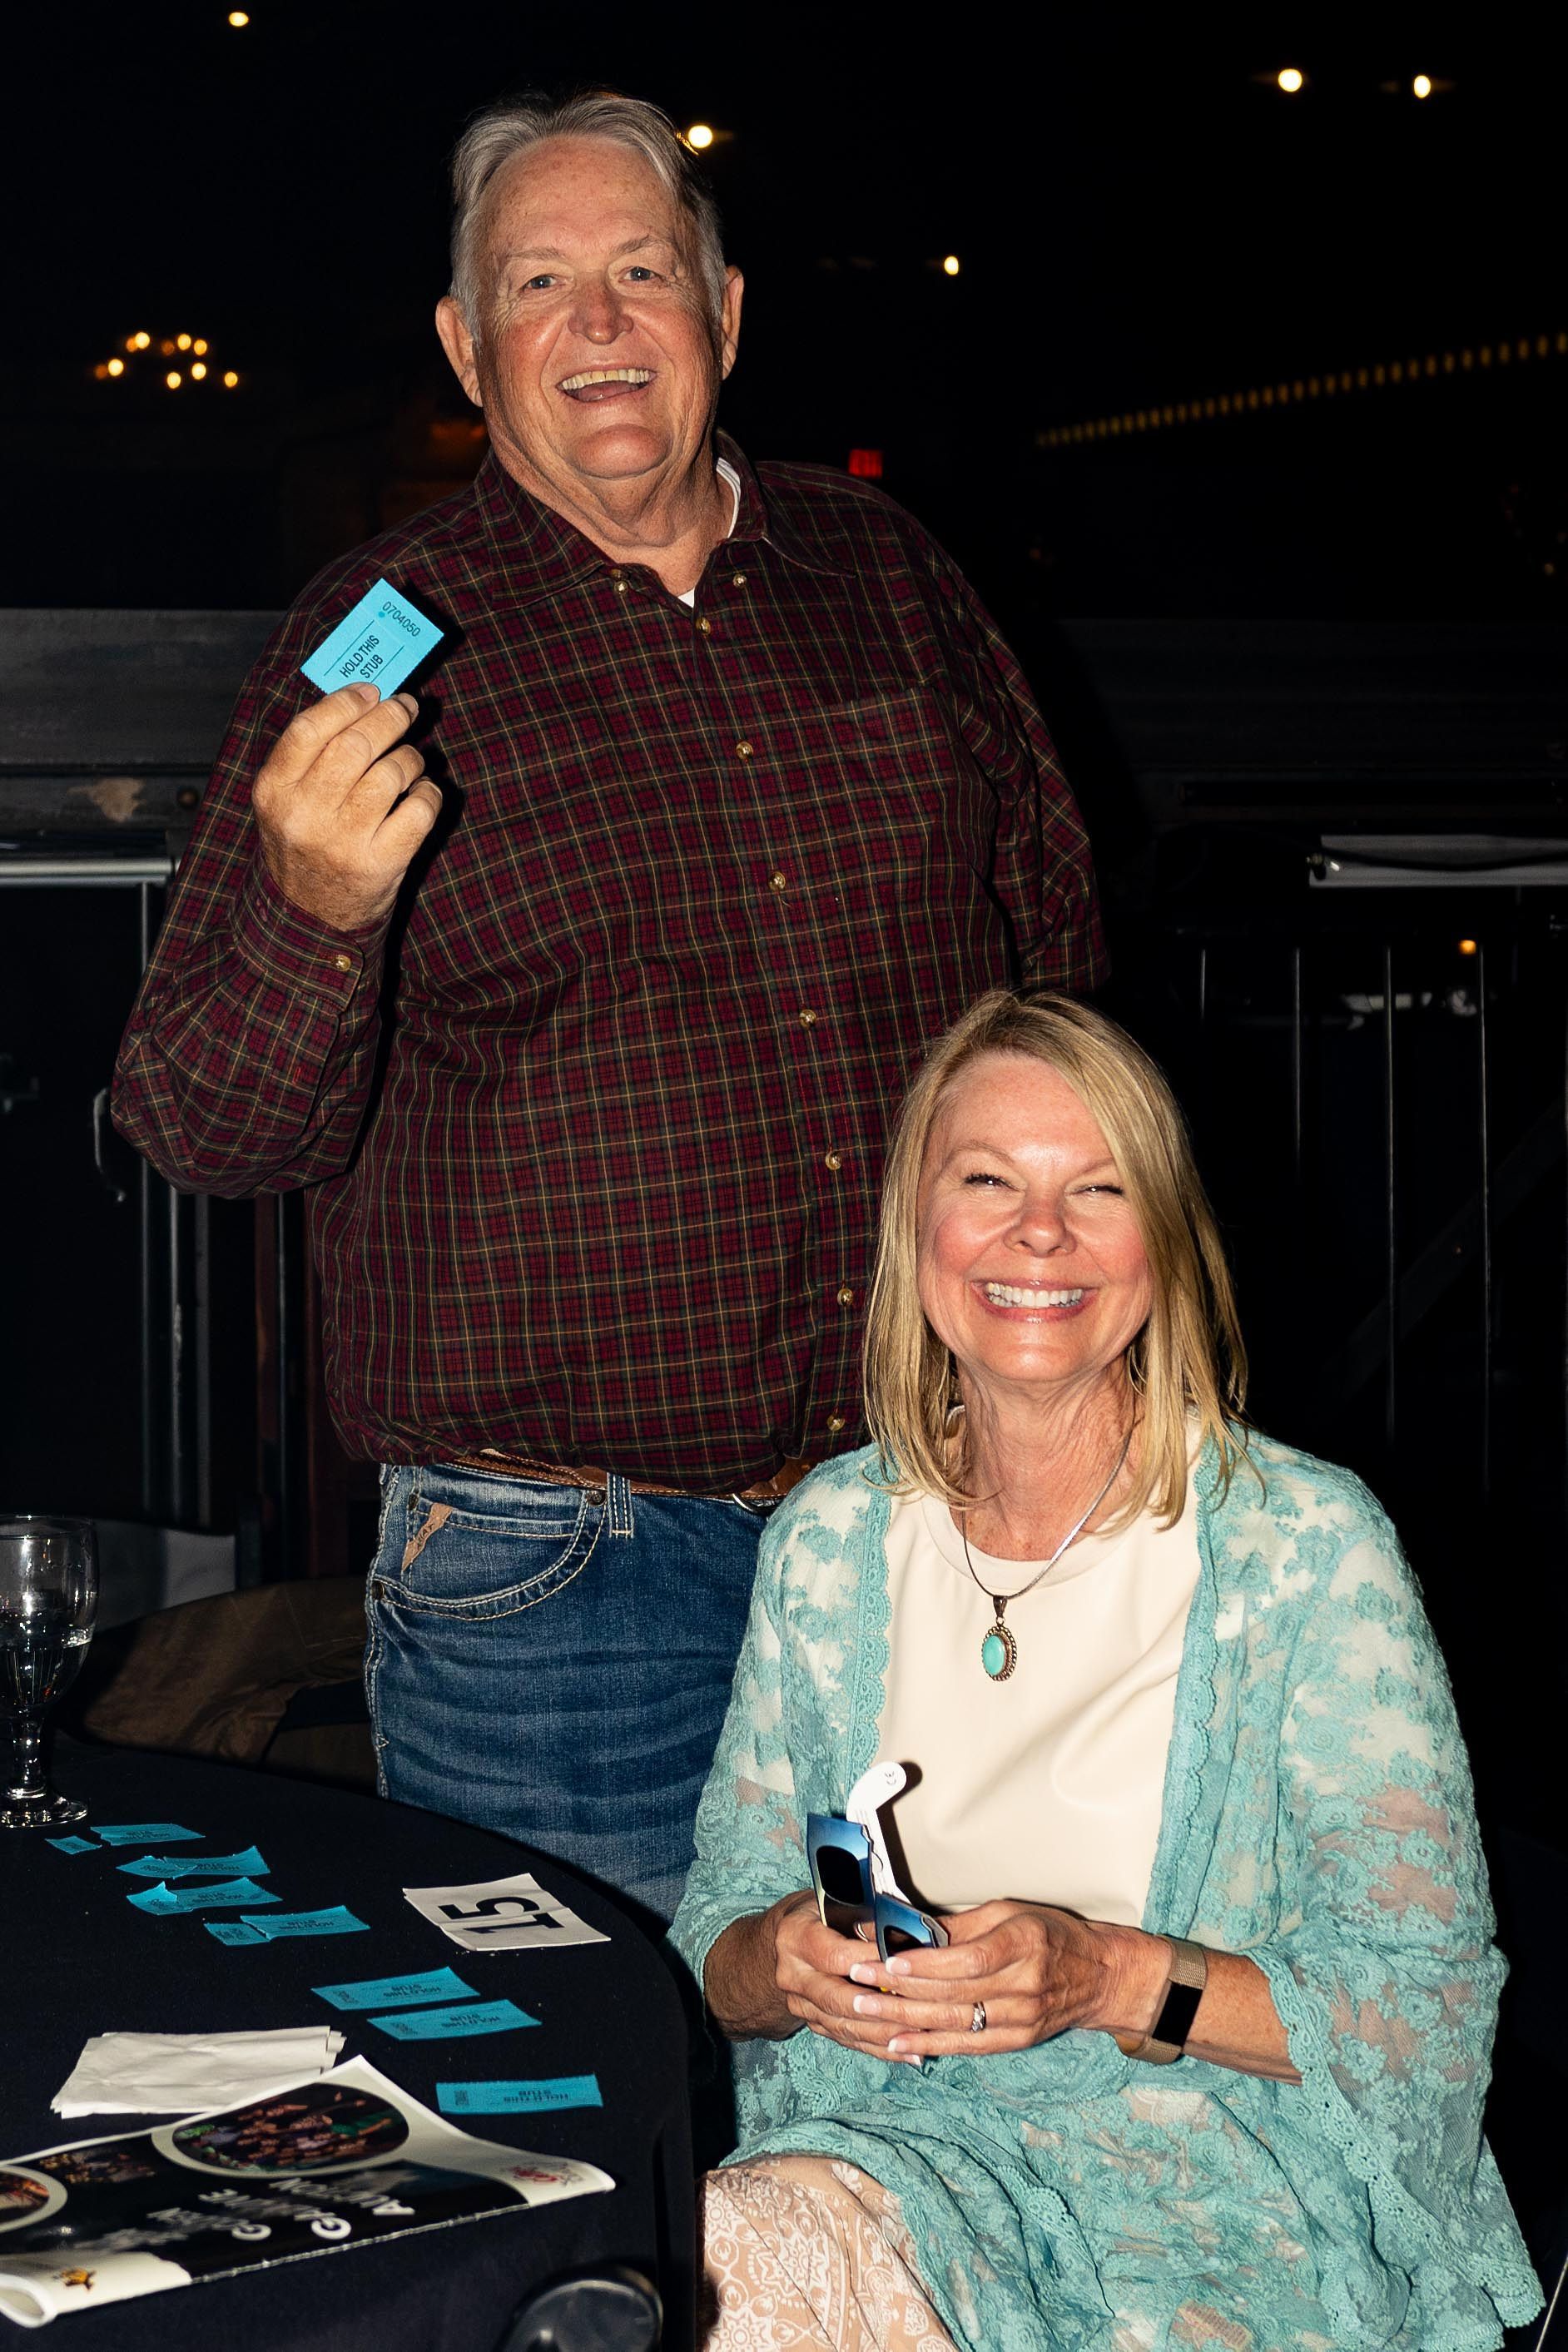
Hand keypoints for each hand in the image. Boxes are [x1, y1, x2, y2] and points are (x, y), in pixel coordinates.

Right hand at [252, 683, 441, 931]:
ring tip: (410, 760)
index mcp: (273, 791)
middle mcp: (304, 815)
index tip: (371, 691)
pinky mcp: (380, 863)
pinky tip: (422, 793)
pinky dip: (429, 792)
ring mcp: (343, 841)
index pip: (308, 729)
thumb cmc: (304, 844)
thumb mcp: (285, 800)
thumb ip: (310, 754)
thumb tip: (362, 699)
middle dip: (389, 718)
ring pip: (391, 774)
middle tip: (406, 708)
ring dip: (410, 757)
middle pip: (355, 746)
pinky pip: (419, 809)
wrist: (308, 916)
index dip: (346, 703)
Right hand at [771, 1895, 928, 2064]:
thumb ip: (861, 1917)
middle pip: (836, 1999)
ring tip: (917, 2036)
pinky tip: (904, 2052)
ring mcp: (800, 2004)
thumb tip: (902, 1932)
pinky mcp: (812, 2023)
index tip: (903, 1965)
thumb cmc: (817, 1914)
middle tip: (914, 2013)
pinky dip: (876, 2047)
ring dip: (881, 2034)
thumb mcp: (832, 1903)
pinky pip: (846, 2039)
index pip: (834, 1955)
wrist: (783, 1942)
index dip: (870, 1961)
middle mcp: (792, 1975)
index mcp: (795, 1937)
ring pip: (842, 2025)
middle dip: (877, 2009)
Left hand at [843, 1902, 1156, 2060]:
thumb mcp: (1010, 1912)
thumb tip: (908, 1927)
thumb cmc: (1050, 1934)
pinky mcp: (1016, 2041)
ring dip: (903, 2018)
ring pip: (953, 2022)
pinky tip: (896, 2042)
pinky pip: (966, 2045)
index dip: (926, 1964)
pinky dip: (929, 2044)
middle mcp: (1023, 1986)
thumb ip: (961, 1925)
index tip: (886, 1960)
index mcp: (1023, 1944)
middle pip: (952, 1993)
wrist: (1098, 1976)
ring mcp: (1020, 2019)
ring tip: (863, 2010)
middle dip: (898, 1989)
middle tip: (856, 1981)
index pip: (968, 1959)